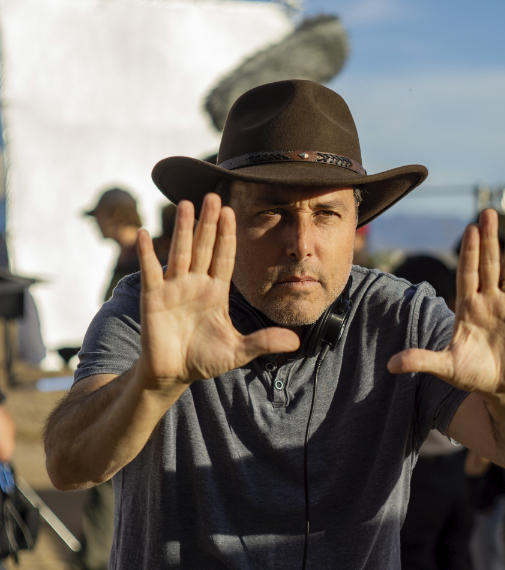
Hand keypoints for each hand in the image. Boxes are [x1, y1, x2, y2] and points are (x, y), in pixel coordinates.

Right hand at [137, 195, 298, 385]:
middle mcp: (195, 284)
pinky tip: (143, 234)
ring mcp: (173, 288)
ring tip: (186, 204)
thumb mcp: (238, 351)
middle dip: (208, 223)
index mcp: (215, 291)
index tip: (232, 212)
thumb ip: (263, 342)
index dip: (228, 236)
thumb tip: (295, 342)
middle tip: (213, 195)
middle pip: (203, 247)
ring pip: (180, 253)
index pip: (224, 257)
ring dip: (182, 229)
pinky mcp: (153, 298)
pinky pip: (150, 272)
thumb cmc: (204, 360)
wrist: (173, 374)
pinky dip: (146, 254)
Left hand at [387, 209, 504, 403]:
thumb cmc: (471, 375)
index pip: (467, 273)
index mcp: (467, 308)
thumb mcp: (445, 367)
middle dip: (489, 240)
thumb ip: (420, 360)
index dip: (469, 252)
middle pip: (489, 265)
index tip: (469, 229)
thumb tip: (391, 365)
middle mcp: (488, 301)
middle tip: (488, 212)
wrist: (500, 390)